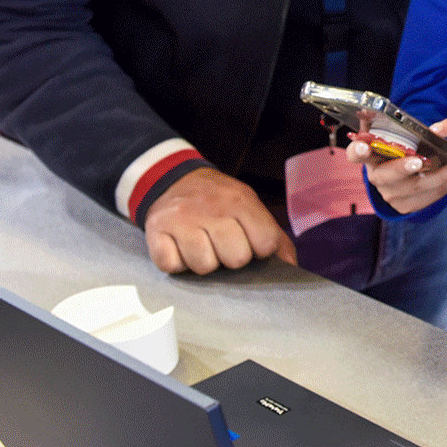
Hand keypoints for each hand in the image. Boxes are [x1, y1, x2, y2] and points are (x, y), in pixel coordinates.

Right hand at [142, 167, 296, 274]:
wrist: (171, 179)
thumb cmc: (217, 201)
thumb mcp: (249, 207)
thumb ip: (274, 237)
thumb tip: (290, 267)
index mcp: (241, 201)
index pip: (265, 243)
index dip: (259, 249)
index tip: (249, 241)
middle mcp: (212, 208)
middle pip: (236, 259)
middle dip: (230, 257)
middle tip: (220, 243)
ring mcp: (182, 219)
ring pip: (204, 266)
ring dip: (202, 261)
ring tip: (199, 244)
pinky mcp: (156, 231)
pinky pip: (171, 266)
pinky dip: (175, 262)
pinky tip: (179, 246)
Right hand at [354, 125, 446, 213]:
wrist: (401, 176)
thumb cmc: (397, 148)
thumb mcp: (390, 135)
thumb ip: (383, 123)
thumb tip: (374, 109)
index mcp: (369, 157)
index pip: (356, 154)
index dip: (358, 150)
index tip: (363, 145)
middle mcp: (377, 178)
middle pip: (388, 176)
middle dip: (403, 168)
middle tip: (418, 161)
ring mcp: (391, 194)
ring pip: (415, 188)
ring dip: (441, 176)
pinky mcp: (406, 206)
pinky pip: (429, 197)